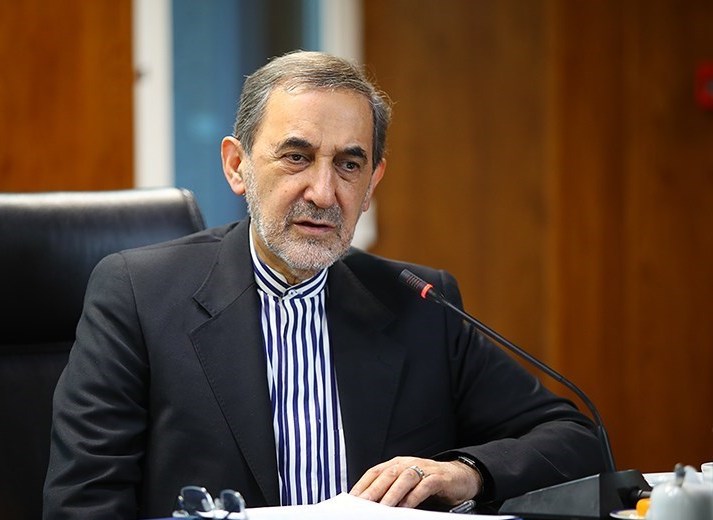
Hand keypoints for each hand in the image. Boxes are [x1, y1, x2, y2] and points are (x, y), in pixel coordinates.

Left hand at [349, 456, 481, 507]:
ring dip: (393, 492)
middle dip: (374, 489)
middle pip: (388, 474)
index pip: (375, 471)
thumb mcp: (406, 485)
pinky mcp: (439, 478)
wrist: (459, 477)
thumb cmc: (428, 481)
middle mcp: (409, 463)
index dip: (363, 483)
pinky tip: (407, 506)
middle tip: (364, 503)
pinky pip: (425, 485)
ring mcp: (424, 469)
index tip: (352, 498)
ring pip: (405, 478)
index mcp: (397, 464)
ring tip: (384, 507)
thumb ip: (390, 490)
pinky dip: (415, 495)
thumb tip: (370, 503)